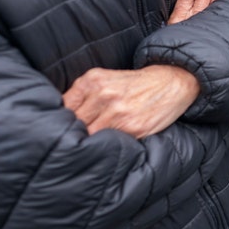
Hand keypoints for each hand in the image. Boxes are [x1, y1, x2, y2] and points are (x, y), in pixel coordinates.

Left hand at [63, 64, 200, 137]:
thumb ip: (82, 97)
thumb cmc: (135, 85)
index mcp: (91, 80)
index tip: (60, 133)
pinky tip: (106, 147)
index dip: (60, 124)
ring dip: (87, 145)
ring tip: (89, 148)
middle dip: (73, 135)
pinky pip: (109, 143)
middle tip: (72, 145)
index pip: (63, 109)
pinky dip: (105, 147)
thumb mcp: (105, 80)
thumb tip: (57, 122)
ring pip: (88, 137)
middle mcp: (102, 94)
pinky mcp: (131, 127)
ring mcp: (117, 112)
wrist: (171, 82)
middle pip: (73, 125)